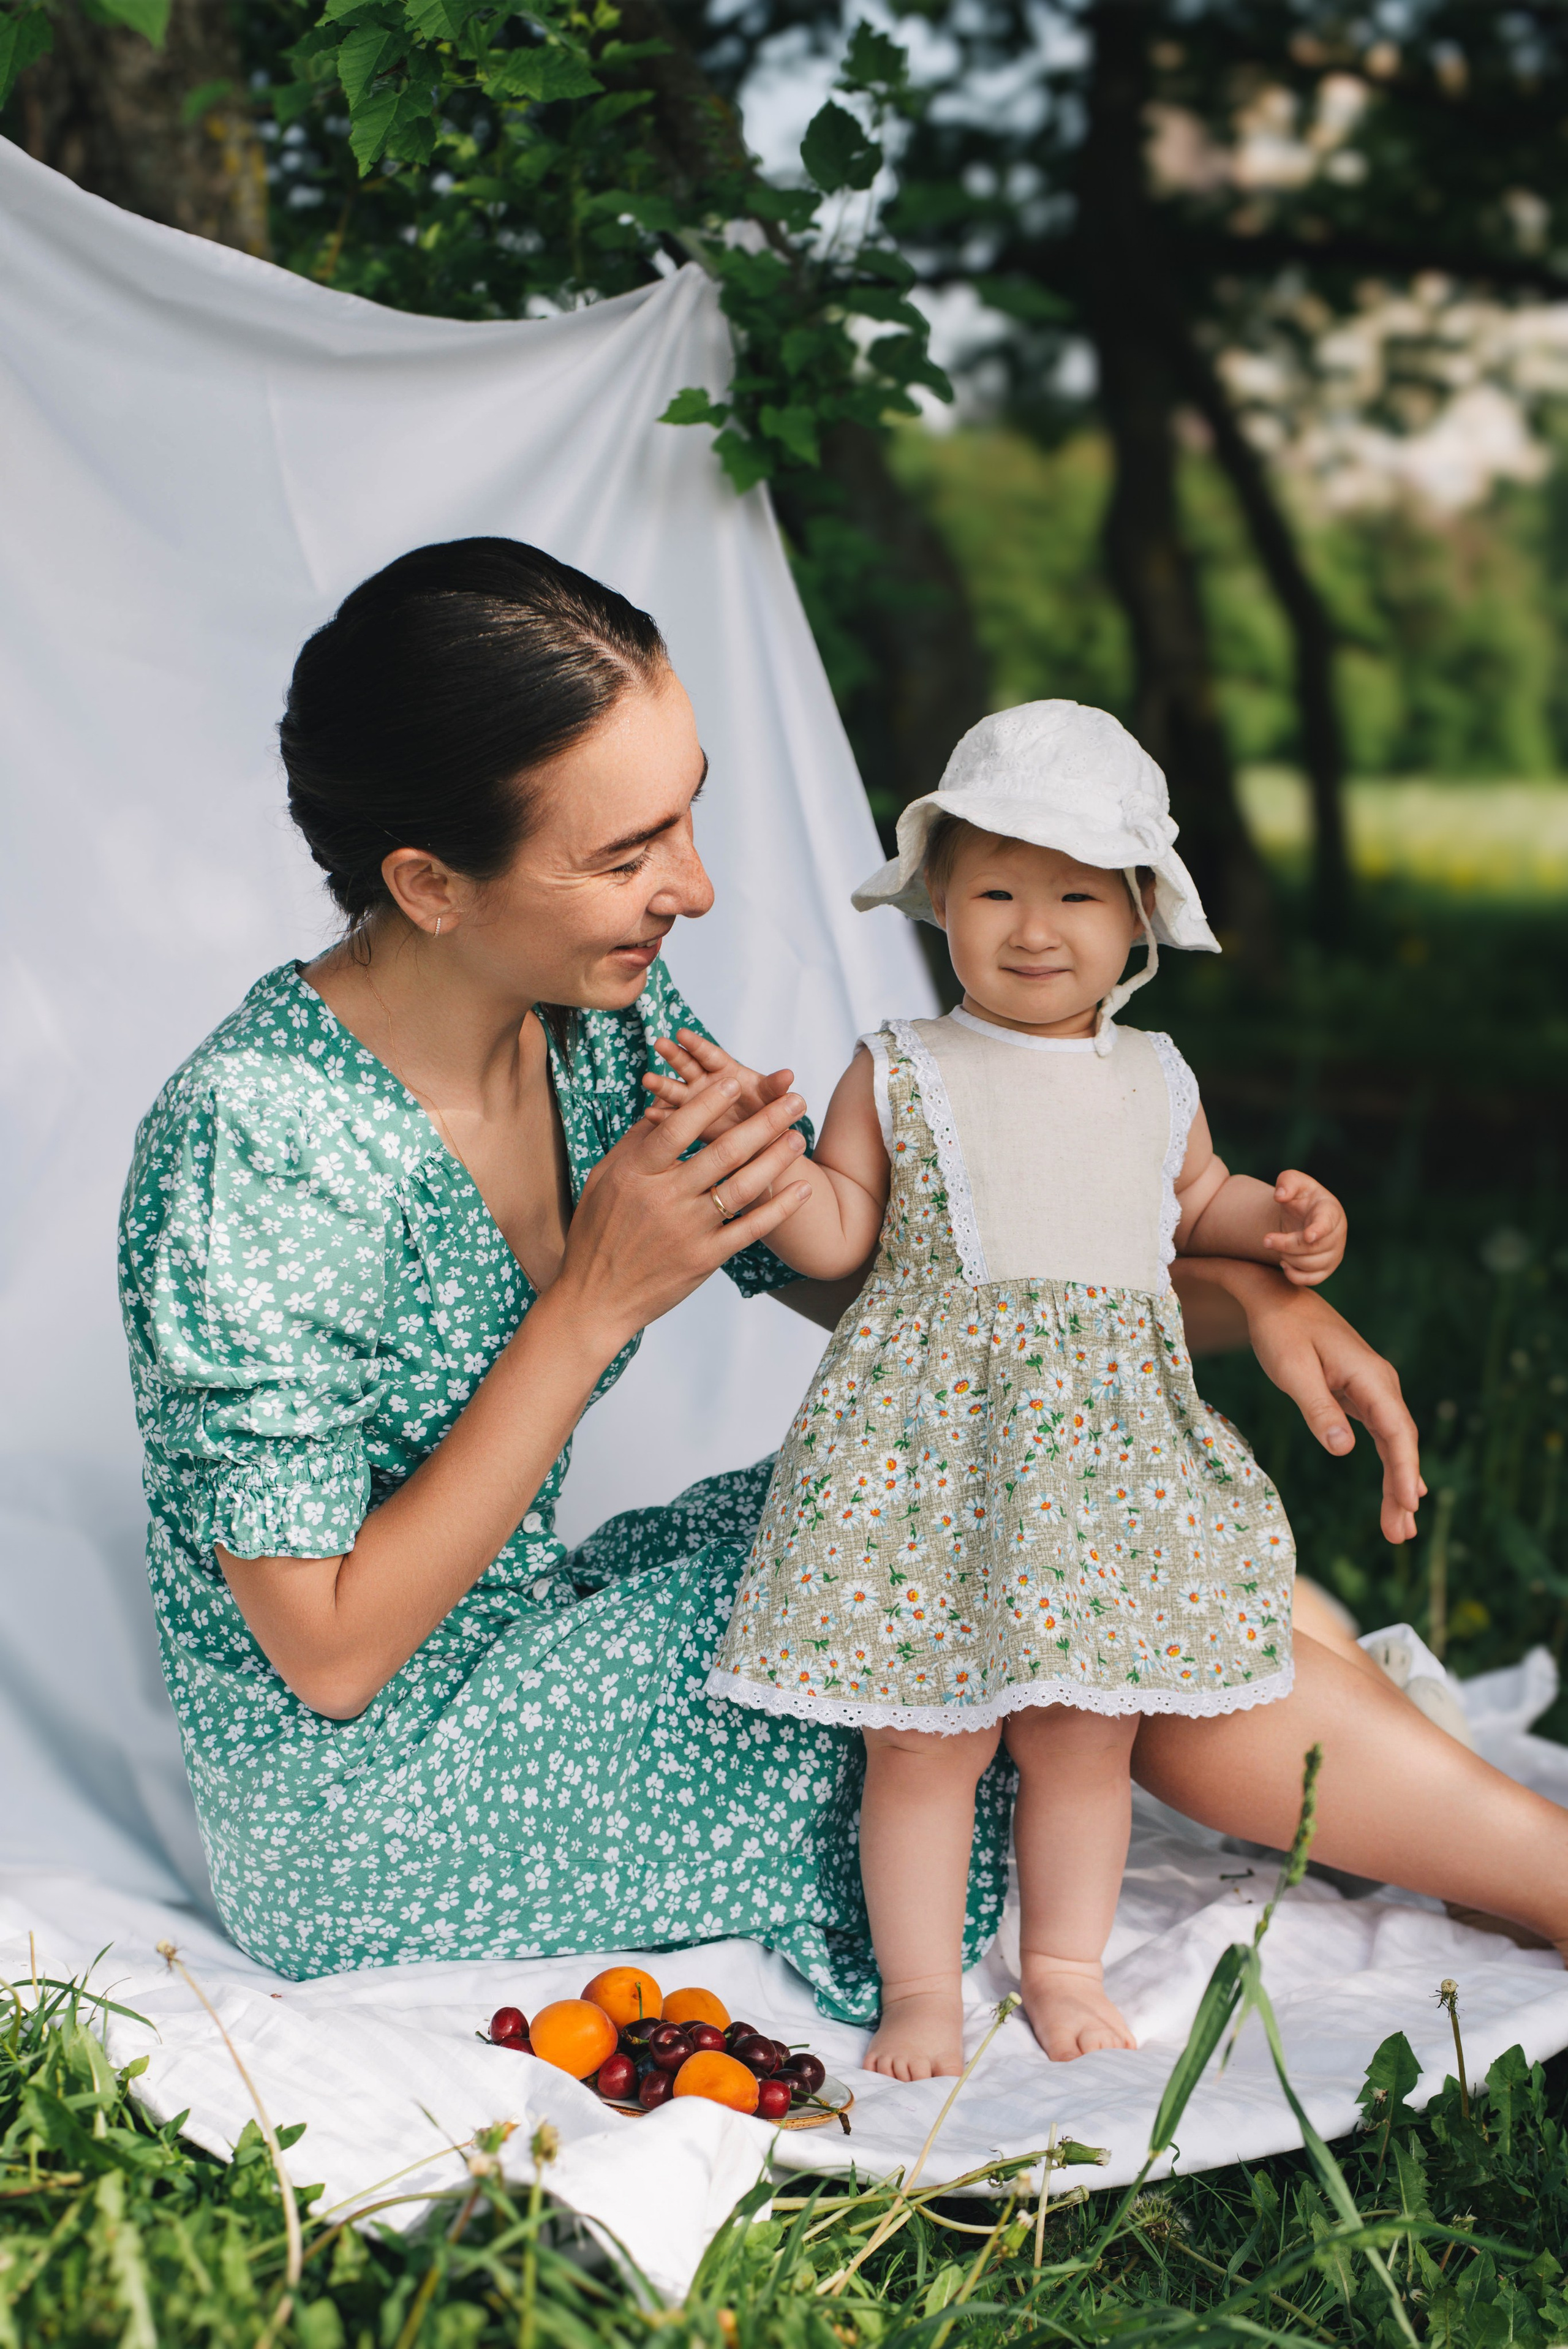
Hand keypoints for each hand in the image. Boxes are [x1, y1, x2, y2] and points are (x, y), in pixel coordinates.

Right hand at [558, 1064, 811, 1349]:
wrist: (595, 1300)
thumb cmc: (596, 1233)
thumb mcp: (604, 1180)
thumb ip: (635, 1142)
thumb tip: (664, 1105)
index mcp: (636, 1174)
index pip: (678, 1129)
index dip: (708, 1103)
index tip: (737, 1079)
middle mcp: (664, 1199)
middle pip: (723, 1153)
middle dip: (764, 1121)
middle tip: (794, 1100)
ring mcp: (688, 1231)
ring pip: (743, 1187)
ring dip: (776, 1159)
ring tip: (799, 1137)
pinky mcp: (705, 1259)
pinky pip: (750, 1229)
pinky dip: (779, 1208)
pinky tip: (802, 1189)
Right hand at [642, 1028, 798, 1141]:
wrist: (760, 1144)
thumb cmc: (768, 1114)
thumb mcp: (773, 1101)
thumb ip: (776, 1088)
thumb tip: (789, 1075)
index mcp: (727, 1071)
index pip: (711, 1055)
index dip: (697, 1045)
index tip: (682, 1034)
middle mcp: (707, 1083)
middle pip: (688, 1066)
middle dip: (674, 1055)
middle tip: (659, 1044)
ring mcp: (695, 1102)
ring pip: (675, 1090)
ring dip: (661, 1085)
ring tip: (647, 1080)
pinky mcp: (689, 1124)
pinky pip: (672, 1119)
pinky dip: (661, 1118)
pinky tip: (649, 1117)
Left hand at [1238, 1270, 1424, 1542]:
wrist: (1275, 1297)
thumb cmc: (1280, 1331)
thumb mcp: (1292, 1370)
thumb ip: (1318, 1409)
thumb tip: (1344, 1450)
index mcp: (1370, 1378)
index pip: (1396, 1432)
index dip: (1404, 1470)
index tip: (1409, 1504)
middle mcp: (1381, 1383)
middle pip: (1401, 1443)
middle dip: (1402, 1489)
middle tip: (1401, 1535)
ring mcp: (1373, 1388)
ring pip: (1393, 1442)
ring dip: (1397, 1482)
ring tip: (1399, 1528)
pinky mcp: (1359, 1392)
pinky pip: (1381, 1434)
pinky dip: (1388, 1463)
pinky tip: (1397, 1489)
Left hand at [1263, 1170, 1345, 1285]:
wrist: (1303, 1215)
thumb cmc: (1300, 1196)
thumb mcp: (1293, 1181)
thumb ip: (1287, 1182)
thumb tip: (1280, 1195)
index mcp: (1330, 1211)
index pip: (1327, 1223)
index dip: (1318, 1230)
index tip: (1308, 1236)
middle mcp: (1337, 1234)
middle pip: (1313, 1247)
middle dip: (1286, 1245)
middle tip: (1266, 1239)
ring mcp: (1334, 1253)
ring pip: (1310, 1265)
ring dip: (1288, 1257)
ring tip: (1277, 1245)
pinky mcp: (1326, 1269)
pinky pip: (1311, 1280)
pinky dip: (1294, 1275)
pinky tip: (1284, 1262)